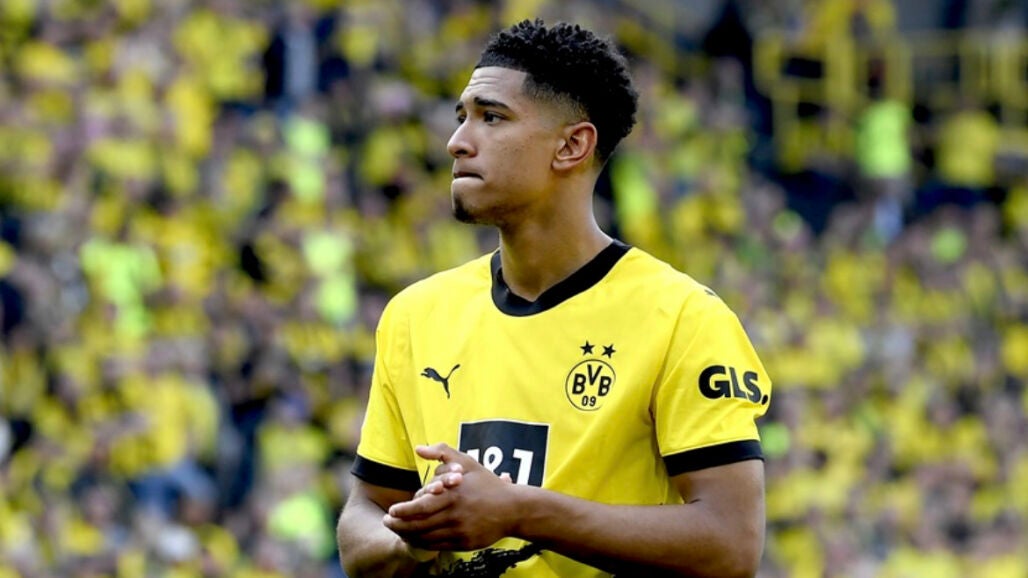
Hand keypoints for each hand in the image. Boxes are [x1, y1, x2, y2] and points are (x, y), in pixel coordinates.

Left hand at [383, 443, 516, 550]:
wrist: (513, 509)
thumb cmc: (487, 483)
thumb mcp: (467, 463)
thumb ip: (442, 452)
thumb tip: (419, 448)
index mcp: (453, 495)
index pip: (420, 506)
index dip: (402, 511)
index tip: (391, 511)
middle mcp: (455, 515)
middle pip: (419, 525)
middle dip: (399, 526)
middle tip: (387, 523)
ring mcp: (460, 531)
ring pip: (426, 538)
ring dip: (408, 536)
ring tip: (398, 531)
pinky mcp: (464, 543)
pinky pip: (437, 546)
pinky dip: (423, 544)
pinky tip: (415, 538)